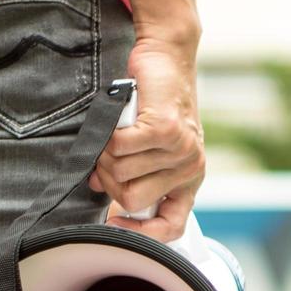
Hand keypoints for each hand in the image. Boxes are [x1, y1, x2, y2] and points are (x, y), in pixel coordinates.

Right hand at [90, 36, 205, 241]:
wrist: (168, 56)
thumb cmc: (155, 101)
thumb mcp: (151, 144)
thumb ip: (134, 170)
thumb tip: (100, 188)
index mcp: (189, 179)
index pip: (171, 227)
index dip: (141, 233)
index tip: (113, 221)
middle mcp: (190, 168)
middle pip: (132, 200)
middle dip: (110, 181)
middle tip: (108, 157)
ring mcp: (181, 150)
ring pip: (121, 173)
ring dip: (106, 154)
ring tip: (116, 134)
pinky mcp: (165, 130)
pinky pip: (120, 148)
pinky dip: (110, 135)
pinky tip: (120, 121)